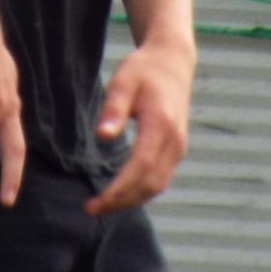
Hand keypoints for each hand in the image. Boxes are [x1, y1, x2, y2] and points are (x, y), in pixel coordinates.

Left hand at [85, 39, 194, 215]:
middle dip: (121, 201)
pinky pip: (160, 179)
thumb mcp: (124, 81)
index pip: (141, 167)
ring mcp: (179, 147)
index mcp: (161, 124)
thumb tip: (102, 136)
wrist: (173, 62)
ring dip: (131, 200)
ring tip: (102, 205)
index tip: (95, 203)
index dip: (118, 190)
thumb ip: (113, 109)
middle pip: (150, 184)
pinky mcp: (177, 149)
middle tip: (91, 209)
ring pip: (157, 186)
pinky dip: (141, 191)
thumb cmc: (144, 70)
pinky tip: (120, 193)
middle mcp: (175, 140)